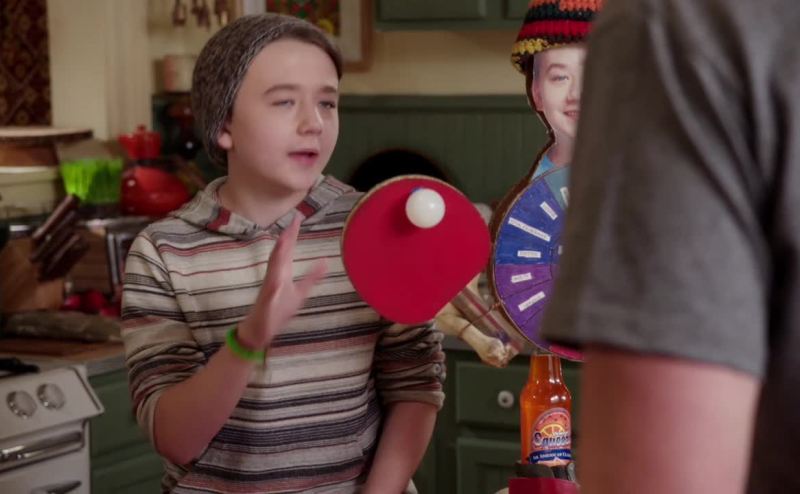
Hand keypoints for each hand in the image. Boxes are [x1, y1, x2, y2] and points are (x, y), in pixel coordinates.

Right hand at [237, 216, 326, 348]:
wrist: (260, 329)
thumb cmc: (279, 310)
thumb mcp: (301, 292)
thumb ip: (312, 277)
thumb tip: (325, 262)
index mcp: (282, 272)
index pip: (288, 250)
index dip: (293, 234)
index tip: (298, 218)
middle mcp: (275, 275)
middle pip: (281, 252)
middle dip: (288, 236)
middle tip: (295, 219)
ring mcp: (270, 285)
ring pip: (274, 264)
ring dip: (280, 250)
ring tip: (286, 235)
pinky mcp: (267, 298)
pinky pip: (271, 285)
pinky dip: (274, 276)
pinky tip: (278, 271)